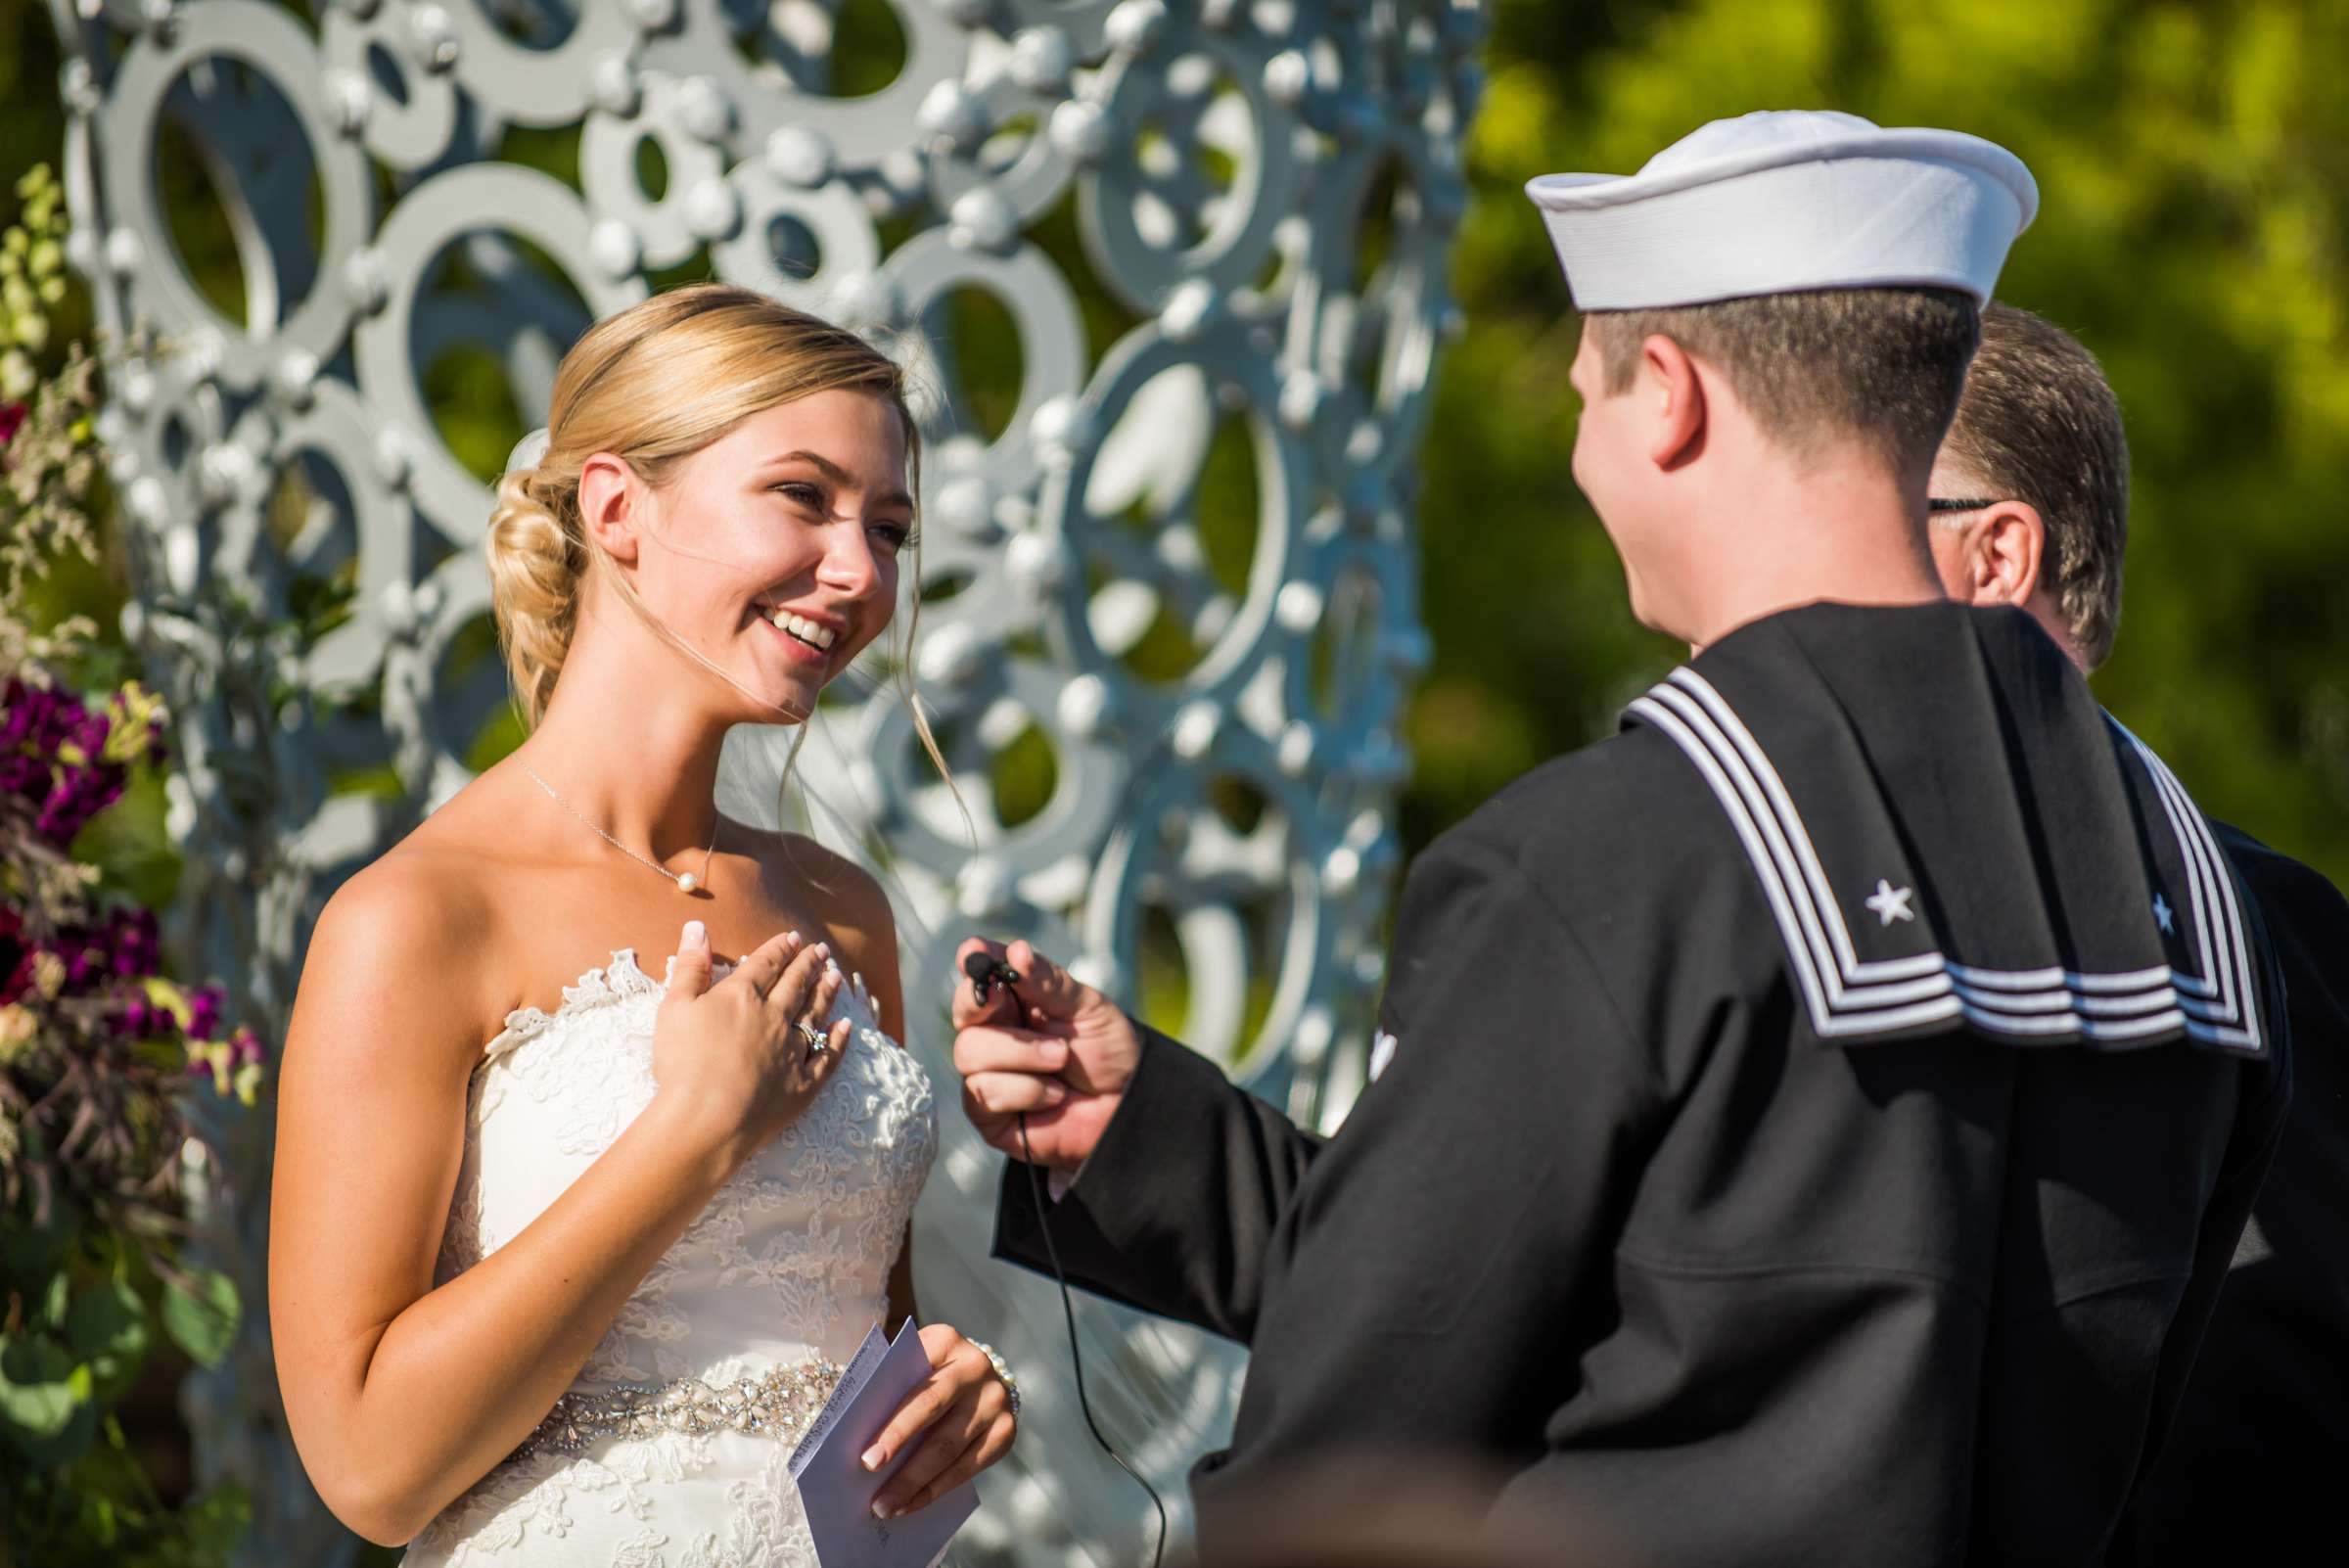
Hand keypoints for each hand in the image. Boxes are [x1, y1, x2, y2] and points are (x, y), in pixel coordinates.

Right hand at [653, 921, 852, 1175]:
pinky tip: (846, 1028)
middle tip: (821, 950)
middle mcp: (773, 1018)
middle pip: (795, 985)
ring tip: (836, 977)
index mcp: (741, 997)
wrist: (705, 1120)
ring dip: (826, 994)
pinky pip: (827, 1057)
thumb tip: (697, 926)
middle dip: (809, 965)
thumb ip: (689, 966)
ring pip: (815, 1014)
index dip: (779, 949)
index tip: (793, 937)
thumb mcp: (674, 1007)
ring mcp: (792, 1052)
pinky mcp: (802, 1085)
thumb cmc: (682, 1063)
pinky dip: (838, 1040)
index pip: (765, 965)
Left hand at [861, 1323, 1015, 1518]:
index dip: (893, 1428)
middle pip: (935, 1420)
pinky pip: (969, 1468)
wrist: (975, 1377)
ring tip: (886, 1508)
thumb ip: (883, 1388)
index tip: (866, 1461)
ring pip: (951, 1449)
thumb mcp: (905, 1366)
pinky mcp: (1006, 1431)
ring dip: (916, 1484)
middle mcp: (976, 1367)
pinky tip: (912, 1504)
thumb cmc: (922, 1374)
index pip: (917, 1390)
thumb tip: (847, 1436)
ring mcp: (996, 1400)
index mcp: (946, 1342)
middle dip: (903, 1462)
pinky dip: (937, 1489)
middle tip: (875, 1497)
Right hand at [950, 938, 1139, 1170]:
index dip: (974, 962)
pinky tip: (1054, 1095)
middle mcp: (994, 1033)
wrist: (1127, 1105)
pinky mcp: (989, 1113)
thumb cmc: (1107, 1052)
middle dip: (984, 1005)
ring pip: (970, 1052)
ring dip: (1023, 1054)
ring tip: (1061, 1058)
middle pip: (964, 1011)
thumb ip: (1049, 982)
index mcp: (1014, 1001)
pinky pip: (984, 1093)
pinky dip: (1026, 1090)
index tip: (974, 953)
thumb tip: (1016, 951)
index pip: (982, 974)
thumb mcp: (1087, 1007)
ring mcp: (987, 1073)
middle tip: (1009, 1002)